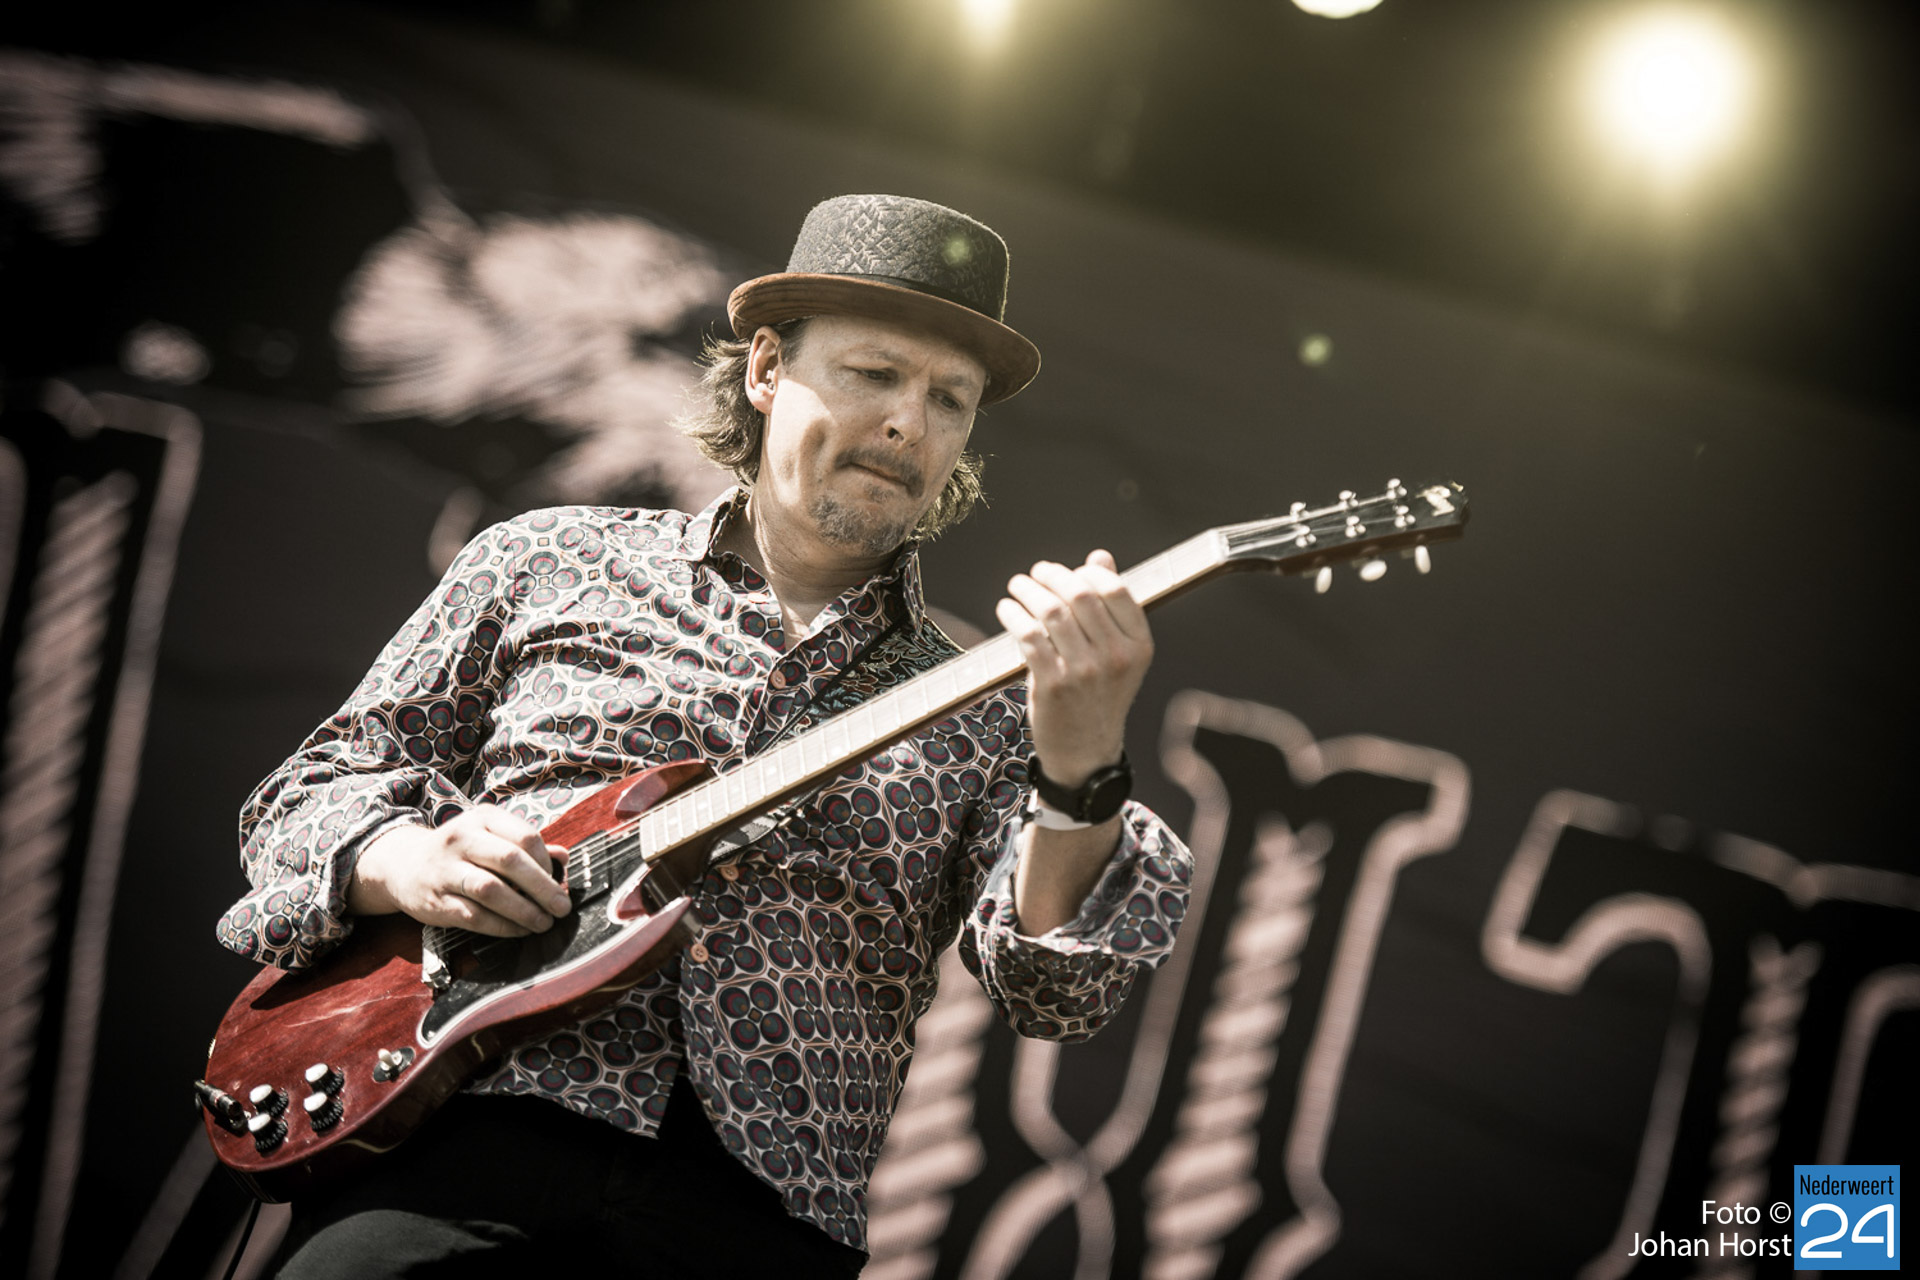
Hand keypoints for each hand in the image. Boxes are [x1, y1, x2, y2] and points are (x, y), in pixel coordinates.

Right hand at [347, 805, 569, 936]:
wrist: (402, 866)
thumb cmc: (459, 852)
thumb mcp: (490, 836)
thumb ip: (526, 846)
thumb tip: (564, 858)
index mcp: (482, 818)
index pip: (525, 837)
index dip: (547, 863)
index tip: (559, 882)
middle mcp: (462, 839)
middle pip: (511, 861)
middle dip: (543, 888)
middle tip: (562, 908)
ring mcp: (446, 870)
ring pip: (492, 890)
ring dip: (525, 911)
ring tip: (544, 923)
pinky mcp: (436, 901)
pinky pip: (475, 916)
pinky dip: (503, 926)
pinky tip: (519, 930)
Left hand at [996, 549, 1152, 786]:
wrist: (1086, 753)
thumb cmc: (1098, 696)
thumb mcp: (1117, 653)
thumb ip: (1111, 605)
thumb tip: (1100, 556)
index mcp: (1138, 645)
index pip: (1115, 589)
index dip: (1086, 572)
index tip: (1067, 572)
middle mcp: (1116, 656)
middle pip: (1080, 594)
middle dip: (1051, 576)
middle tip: (1035, 574)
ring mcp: (1085, 671)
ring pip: (1051, 611)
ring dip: (1027, 591)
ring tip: (1016, 587)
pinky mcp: (1053, 685)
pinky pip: (1028, 635)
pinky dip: (1013, 616)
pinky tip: (1006, 610)